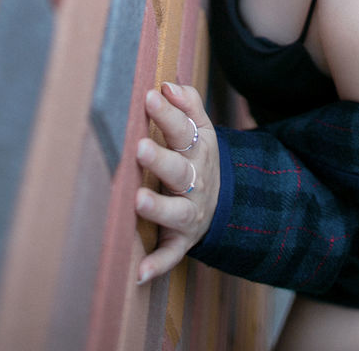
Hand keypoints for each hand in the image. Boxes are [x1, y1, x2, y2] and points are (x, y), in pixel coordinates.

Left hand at [135, 82, 219, 284]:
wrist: (221, 203)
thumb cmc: (197, 159)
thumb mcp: (202, 130)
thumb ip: (188, 105)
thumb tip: (169, 84)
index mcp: (198, 152)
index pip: (184, 131)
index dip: (168, 115)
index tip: (149, 97)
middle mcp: (195, 183)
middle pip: (179, 171)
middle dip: (160, 160)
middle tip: (139, 148)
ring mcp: (190, 214)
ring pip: (176, 213)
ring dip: (158, 208)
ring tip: (138, 201)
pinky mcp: (182, 242)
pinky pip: (171, 256)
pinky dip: (157, 265)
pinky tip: (139, 273)